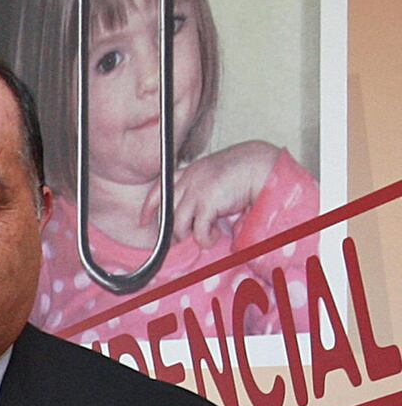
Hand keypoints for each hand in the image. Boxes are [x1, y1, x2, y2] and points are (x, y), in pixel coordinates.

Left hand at [141, 140, 280, 247]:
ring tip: (206, 235)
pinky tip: (216, 234)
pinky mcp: (206, 204)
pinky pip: (198, 232)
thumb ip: (205, 189)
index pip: (161, 188)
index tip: (144, 219)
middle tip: (184, 239)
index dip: (150, 206)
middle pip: (168, 212)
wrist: (261, 166)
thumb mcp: (218, 176)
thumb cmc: (247, 171)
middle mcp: (190, 180)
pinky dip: (206, 239)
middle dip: (173, 230)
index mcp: (192, 171)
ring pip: (179, 225)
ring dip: (191, 235)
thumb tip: (202, 213)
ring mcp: (196, 191)